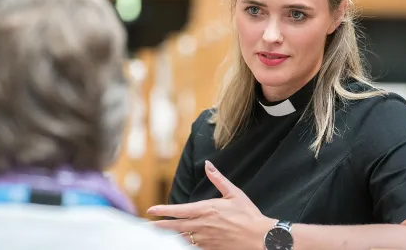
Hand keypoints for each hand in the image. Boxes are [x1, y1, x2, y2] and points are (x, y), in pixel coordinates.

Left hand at [147, 160, 276, 249]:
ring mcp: (206, 238)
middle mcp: (203, 224)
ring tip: (155, 237)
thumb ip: (218, 179)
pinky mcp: (211, 248)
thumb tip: (208, 164)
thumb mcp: (234, 193)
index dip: (163, 210)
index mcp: (207, 209)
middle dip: (159, 226)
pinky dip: (182, 245)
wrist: (260, 237)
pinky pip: (192, 247)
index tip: (150, 210)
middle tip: (145, 226)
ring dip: (167, 237)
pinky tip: (176, 244)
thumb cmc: (248, 214)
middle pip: (175, 226)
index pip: (179, 210)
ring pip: (181, 238)